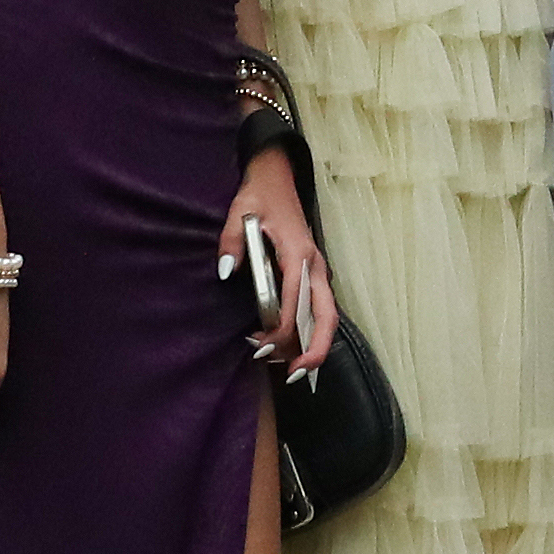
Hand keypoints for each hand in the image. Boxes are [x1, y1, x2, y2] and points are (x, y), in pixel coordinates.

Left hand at [218, 149, 335, 378]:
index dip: (280, 331)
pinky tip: (292, 347)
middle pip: (328, 317)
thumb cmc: (261, 195)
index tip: (259, 347)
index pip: (295, 303)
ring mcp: (318, 272)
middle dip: (316, 349)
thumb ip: (231, 242)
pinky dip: (311, 333)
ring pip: (327, 317)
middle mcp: (315, 266)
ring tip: (291, 368)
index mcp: (299, 253)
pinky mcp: (313, 275)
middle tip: (297, 375)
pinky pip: (319, 310)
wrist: (278, 177)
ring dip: (314, 345)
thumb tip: (225, 273)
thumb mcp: (240, 211)